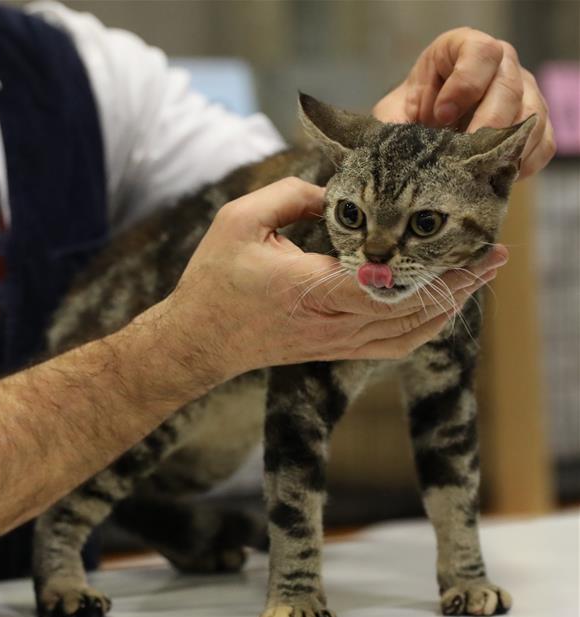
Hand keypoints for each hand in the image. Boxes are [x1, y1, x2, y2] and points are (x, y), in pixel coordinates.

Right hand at [163, 178, 506, 379]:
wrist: (199, 339)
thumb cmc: (215, 279)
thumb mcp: (240, 221)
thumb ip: (289, 195)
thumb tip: (330, 188)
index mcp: (310, 288)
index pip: (386, 284)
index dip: (434, 270)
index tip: (469, 247)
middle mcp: (331, 322)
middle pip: (411, 310)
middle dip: (458, 284)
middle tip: (495, 257)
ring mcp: (335, 342)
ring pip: (408, 332)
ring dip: (448, 306)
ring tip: (478, 279)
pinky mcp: (334, 350)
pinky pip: (392, 346)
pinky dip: (423, 329)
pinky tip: (439, 311)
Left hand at [372, 27, 555, 178]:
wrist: (419, 140)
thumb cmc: (406, 119)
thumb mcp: (392, 116)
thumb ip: (394, 123)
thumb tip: (399, 148)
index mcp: (463, 51)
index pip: (480, 52)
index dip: (465, 83)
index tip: (440, 116)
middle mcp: (501, 67)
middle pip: (510, 86)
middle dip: (487, 121)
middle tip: (465, 151)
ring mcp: (523, 94)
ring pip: (532, 115)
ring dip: (507, 145)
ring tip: (479, 169)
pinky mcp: (534, 127)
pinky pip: (543, 143)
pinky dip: (522, 162)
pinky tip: (496, 175)